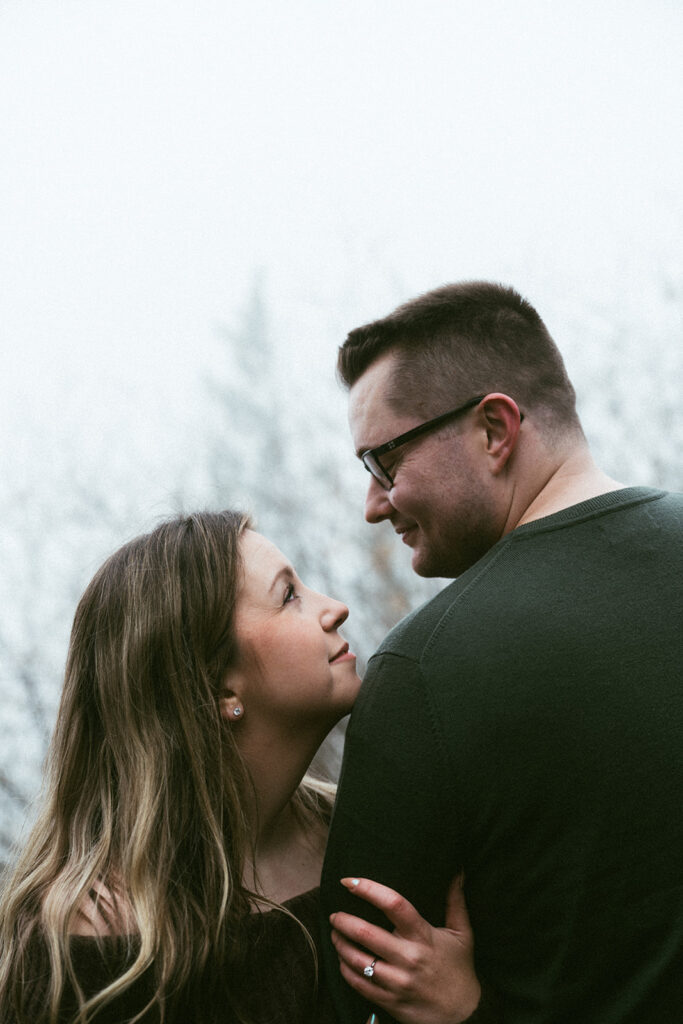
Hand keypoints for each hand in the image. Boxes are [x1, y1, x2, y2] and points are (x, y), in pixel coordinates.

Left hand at [329, 874, 479, 1023]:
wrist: (464, 1015)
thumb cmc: (460, 968)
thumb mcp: (462, 933)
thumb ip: (456, 901)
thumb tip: (457, 871)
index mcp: (423, 935)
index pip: (394, 904)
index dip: (368, 889)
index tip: (349, 881)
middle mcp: (409, 957)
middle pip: (366, 933)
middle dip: (344, 920)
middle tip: (335, 914)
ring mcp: (398, 981)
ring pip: (358, 960)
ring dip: (340, 944)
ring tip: (335, 934)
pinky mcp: (390, 1001)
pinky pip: (359, 984)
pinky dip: (346, 970)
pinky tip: (343, 960)